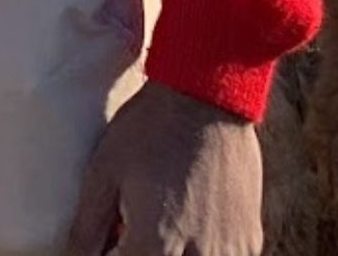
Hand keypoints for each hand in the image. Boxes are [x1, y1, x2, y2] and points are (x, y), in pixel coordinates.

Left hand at [66, 80, 262, 255]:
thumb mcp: (104, 172)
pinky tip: (188, 233)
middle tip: (127, 234)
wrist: (206, 97)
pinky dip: (202, 255)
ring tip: (158, 231)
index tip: (109, 241)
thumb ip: (88, 227)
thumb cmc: (149, 130)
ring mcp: (230, 253)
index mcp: (157, 245)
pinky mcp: (250, 242)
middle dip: (142, 253)